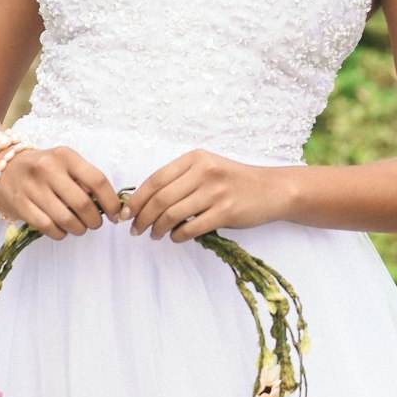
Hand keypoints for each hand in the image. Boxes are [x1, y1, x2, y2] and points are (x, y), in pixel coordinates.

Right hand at [0, 146, 122, 238]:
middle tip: (95, 224)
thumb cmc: (43, 168)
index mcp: (65, 156)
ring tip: (79, 228)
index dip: (111, 202)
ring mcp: (32, 186)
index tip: (116, 215)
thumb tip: (106, 205)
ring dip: (78, 229)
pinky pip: (48, 227)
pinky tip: (62, 230)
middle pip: (83, 203)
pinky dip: (60, 234)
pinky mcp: (20, 204)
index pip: (97, 180)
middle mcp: (48, 168)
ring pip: (66, 219)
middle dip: (95, 220)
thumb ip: (84, 179)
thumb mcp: (64, 164)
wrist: (3, 167)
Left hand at [124, 149, 290, 241]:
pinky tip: (176, 237)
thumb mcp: (207, 169)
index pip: (156, 179)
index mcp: (195, 158)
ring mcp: (216, 192)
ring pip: (173, 214)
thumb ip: (180, 179)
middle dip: (142, 217)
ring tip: (155, 235)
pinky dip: (178, 236)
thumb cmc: (234, 181)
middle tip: (135, 229)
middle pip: (161, 198)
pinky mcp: (227, 212)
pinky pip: (192, 228)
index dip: (136, 198)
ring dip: (158, 229)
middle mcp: (205, 172)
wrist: (272, 189)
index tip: (125, 213)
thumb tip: (144, 201)